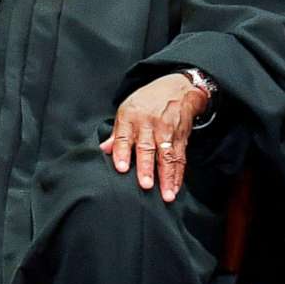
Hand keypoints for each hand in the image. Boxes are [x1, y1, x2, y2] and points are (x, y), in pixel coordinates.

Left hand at [104, 73, 212, 202]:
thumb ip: (117, 133)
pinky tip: (175, 188)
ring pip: (167, 156)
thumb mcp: (127, 109)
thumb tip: (103, 150)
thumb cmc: (148, 101)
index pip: (124, 137)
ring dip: (167, 177)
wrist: (178, 88)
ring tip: (167, 194)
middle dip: (147, 167)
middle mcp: (150, 125)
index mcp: (131, 118)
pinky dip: (178, 175)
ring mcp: (167, 132)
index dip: (122, 152)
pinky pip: (180, 158)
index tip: (122, 168)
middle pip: (148, 148)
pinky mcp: (181, 138)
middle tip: (145, 185)